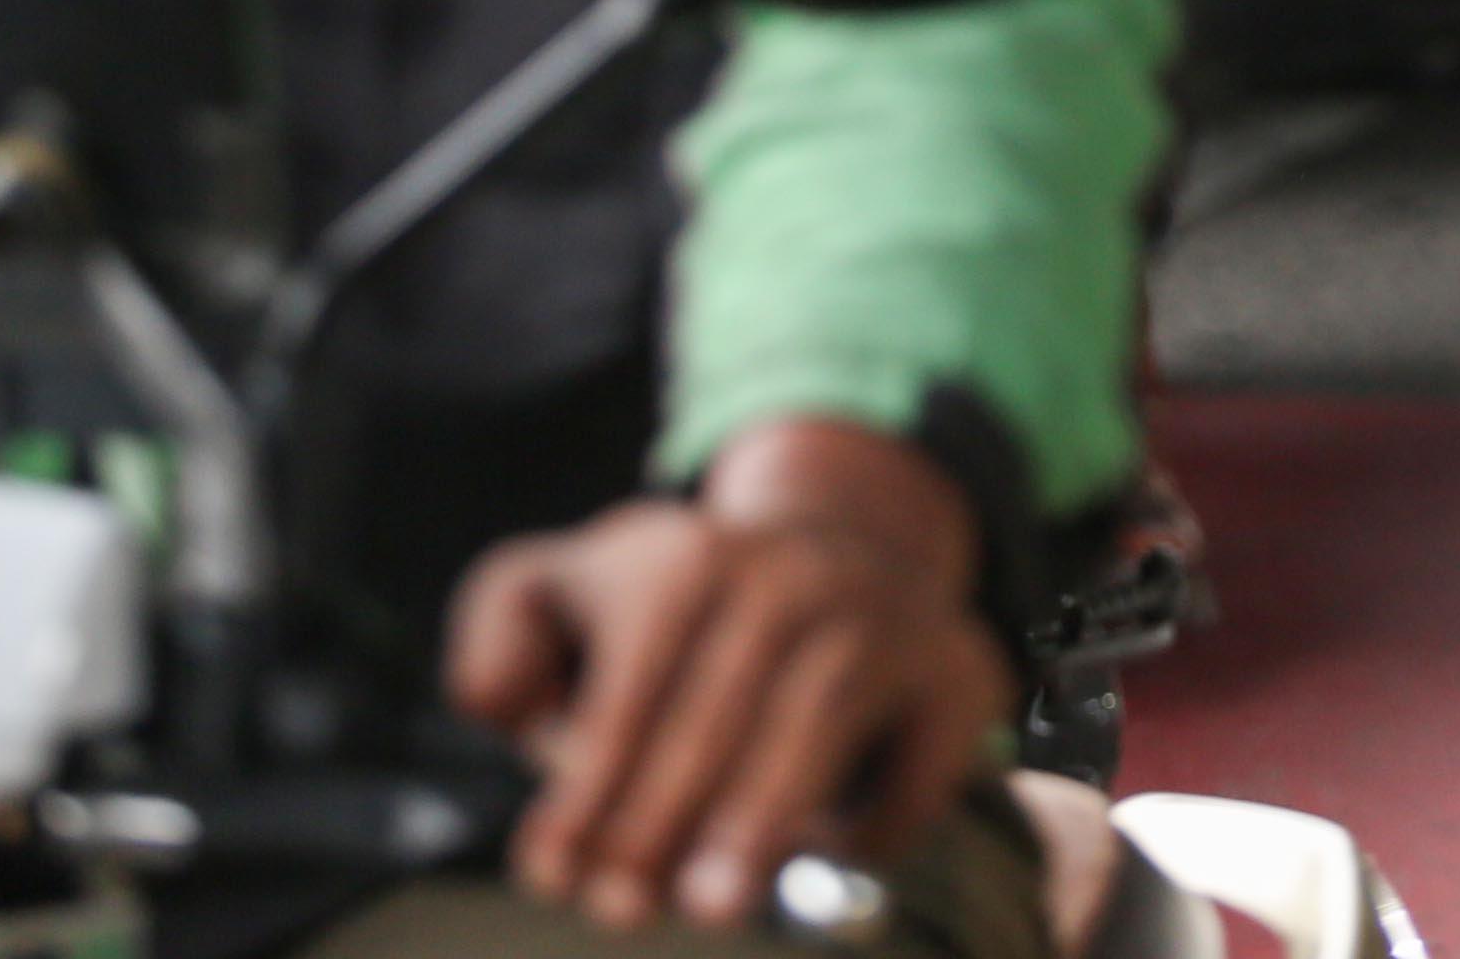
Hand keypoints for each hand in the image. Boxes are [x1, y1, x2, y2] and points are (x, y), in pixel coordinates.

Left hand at [447, 417, 1007, 932]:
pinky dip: (872, 820)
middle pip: (719, 707)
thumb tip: (503, 709)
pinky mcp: (957, 668)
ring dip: (757, 818)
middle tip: (620, 908)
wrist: (853, 551)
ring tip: (709, 907)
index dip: (586, 787)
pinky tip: (821, 859)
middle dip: (660, 818)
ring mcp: (885, 613)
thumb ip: (502, 634)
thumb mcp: (575, 586)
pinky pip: (918, 758)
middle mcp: (793, 570)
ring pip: (816, 716)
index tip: (552, 873)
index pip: (632, 682)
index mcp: (690, 557)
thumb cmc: (681, 610)